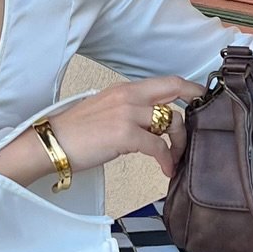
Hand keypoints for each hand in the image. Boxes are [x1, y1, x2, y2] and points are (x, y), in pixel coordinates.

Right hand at [0, 75, 204, 189]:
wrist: (49, 144)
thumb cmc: (71, 134)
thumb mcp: (102, 112)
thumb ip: (126, 111)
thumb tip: (147, 126)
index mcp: (123, 89)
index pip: (164, 81)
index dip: (187, 87)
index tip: (200, 97)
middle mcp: (128, 96)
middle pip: (174, 91)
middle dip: (195, 103)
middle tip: (203, 123)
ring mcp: (127, 114)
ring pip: (171, 121)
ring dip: (179, 142)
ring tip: (174, 158)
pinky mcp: (125, 134)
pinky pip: (158, 147)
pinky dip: (166, 160)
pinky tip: (165, 170)